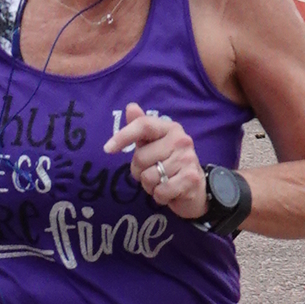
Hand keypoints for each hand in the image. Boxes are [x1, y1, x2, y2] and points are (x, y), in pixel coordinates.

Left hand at [104, 102, 205, 218]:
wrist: (196, 187)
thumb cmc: (170, 163)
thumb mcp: (154, 144)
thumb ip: (141, 127)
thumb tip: (130, 107)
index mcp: (170, 128)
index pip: (144, 125)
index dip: (123, 136)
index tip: (108, 149)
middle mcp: (181, 140)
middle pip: (140, 158)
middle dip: (139, 171)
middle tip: (151, 172)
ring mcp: (187, 159)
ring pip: (148, 177)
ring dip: (149, 186)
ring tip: (161, 182)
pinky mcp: (190, 179)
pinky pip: (159, 192)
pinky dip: (159, 196)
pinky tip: (168, 192)